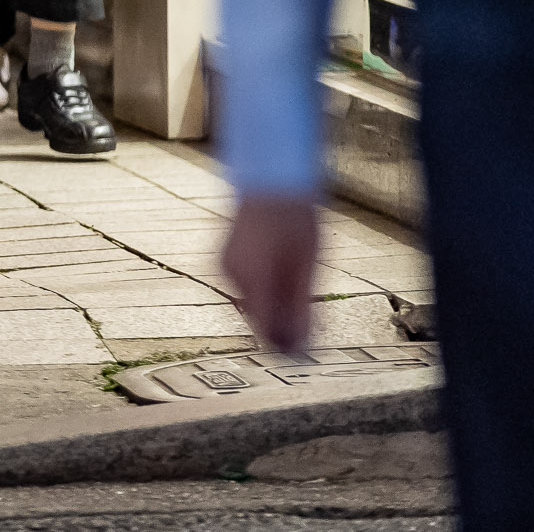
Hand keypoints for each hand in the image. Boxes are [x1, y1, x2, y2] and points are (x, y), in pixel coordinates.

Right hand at [221, 193, 319, 352]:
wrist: (270, 180)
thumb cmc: (294, 219)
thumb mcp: (308, 265)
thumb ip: (301, 307)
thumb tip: (301, 343)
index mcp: (255, 278)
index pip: (267, 331)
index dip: (286, 346)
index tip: (304, 352)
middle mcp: (234, 275)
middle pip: (259, 318)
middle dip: (283, 321)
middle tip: (308, 309)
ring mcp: (226, 266)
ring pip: (252, 302)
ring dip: (274, 302)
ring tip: (296, 278)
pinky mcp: (225, 260)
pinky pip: (245, 286)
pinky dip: (264, 286)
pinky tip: (279, 268)